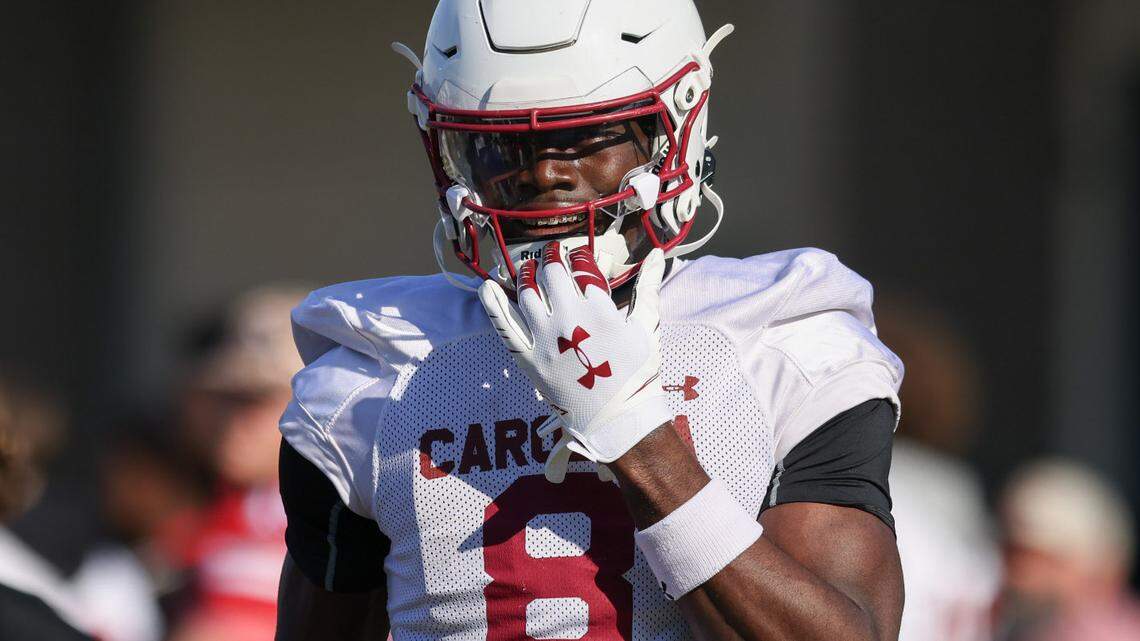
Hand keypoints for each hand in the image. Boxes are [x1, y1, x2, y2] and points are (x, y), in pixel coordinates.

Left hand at [478, 242, 671, 482]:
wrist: (617, 419)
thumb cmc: (637, 374)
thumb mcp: (647, 327)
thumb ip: (648, 287)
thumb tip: (657, 254)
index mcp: (598, 310)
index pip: (582, 267)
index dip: (579, 255)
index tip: (579, 254)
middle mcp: (568, 320)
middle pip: (552, 275)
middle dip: (552, 258)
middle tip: (553, 253)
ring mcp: (545, 340)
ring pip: (527, 294)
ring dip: (527, 275)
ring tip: (529, 268)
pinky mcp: (529, 360)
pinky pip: (505, 327)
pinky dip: (493, 304)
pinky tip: (487, 287)